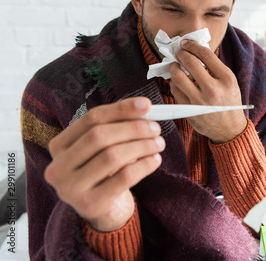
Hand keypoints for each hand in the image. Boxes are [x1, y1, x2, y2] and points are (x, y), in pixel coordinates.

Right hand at [44, 97, 163, 231]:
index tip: (146, 105)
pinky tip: (155, 160)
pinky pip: (124, 178)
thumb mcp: (104, 148)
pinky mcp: (90, 204)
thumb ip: (117, 126)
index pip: (91, 119)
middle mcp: (58, 167)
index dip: (120, 109)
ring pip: (112, 156)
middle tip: (156, 128)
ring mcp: (71, 189)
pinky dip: (144, 165)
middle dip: (132, 129)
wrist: (102, 209)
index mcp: (59, 146)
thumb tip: (144, 107)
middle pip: (99, 136)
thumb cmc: (105, 171)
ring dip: (141, 146)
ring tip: (159, 143)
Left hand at [169, 39, 247, 143]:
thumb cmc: (229, 102)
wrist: (230, 128)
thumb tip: (196, 50)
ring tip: (175, 65)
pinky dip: (174, 82)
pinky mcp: (189, 110)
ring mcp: (200, 101)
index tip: (186, 43)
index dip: (192, 45)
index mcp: (226, 78)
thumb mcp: (230, 82)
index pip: (205, 54)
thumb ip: (215, 67)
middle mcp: (213, 89)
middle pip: (189, 62)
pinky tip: (177, 80)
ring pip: (178, 76)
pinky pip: (175, 90)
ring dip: (173, 67)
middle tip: (178, 52)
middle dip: (180, 53)